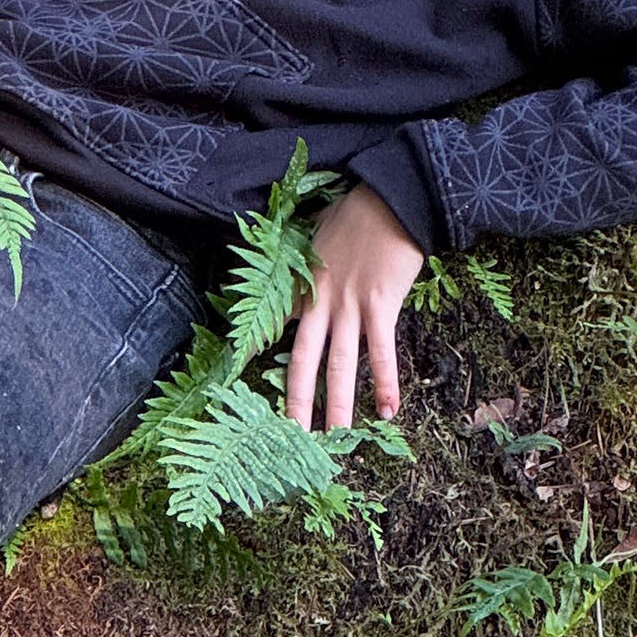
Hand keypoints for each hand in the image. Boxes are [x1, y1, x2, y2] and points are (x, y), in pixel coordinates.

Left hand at [285, 183, 423, 432]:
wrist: (387, 198)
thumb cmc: (356, 216)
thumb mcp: (317, 239)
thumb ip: (309, 266)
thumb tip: (304, 279)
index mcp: (303, 286)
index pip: (278, 328)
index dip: (264, 356)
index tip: (249, 381)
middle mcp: (320, 301)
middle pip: (304, 359)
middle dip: (298, 401)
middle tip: (291, 437)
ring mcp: (349, 305)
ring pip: (339, 364)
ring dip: (338, 404)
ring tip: (337, 438)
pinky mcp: (380, 304)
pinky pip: (382, 351)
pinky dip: (385, 382)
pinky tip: (387, 410)